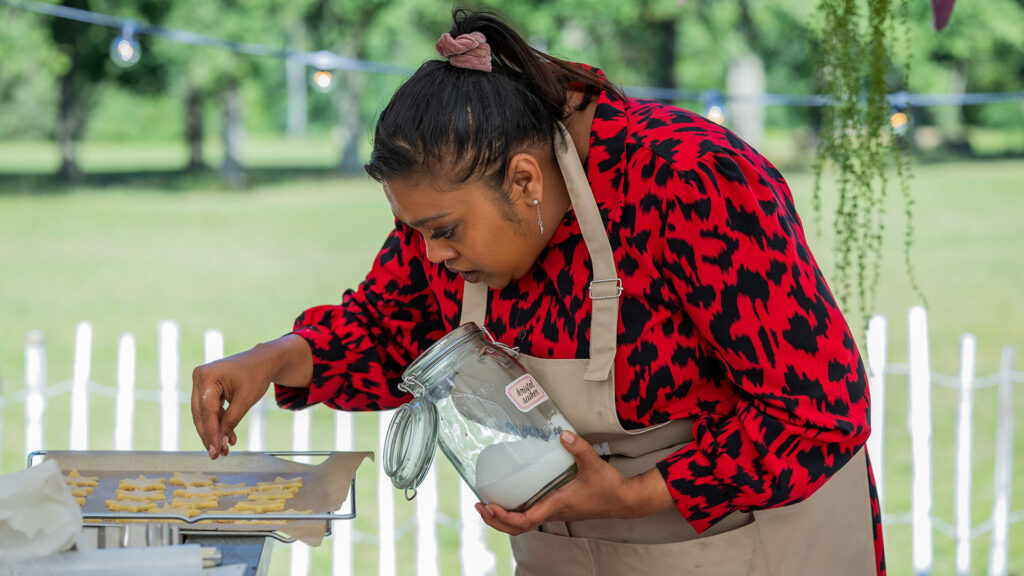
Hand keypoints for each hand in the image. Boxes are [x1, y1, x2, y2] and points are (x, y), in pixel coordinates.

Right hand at [190, 335, 312, 458]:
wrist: (263, 360)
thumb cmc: (256, 375)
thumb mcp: (245, 400)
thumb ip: (231, 421)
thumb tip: (221, 442)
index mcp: (207, 377)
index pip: (206, 411)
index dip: (210, 433)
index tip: (215, 450)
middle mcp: (199, 378)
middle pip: (201, 414)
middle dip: (210, 435)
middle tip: (217, 454)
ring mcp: (201, 383)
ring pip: (204, 414)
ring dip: (214, 431)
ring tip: (224, 449)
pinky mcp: (207, 388)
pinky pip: (210, 409)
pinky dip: (219, 423)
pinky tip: (228, 437)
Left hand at [475, 430, 674, 534]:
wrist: (624, 501)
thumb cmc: (609, 487)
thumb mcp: (594, 465)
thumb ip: (579, 448)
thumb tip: (563, 433)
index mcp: (557, 506)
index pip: (524, 521)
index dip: (504, 518)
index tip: (489, 507)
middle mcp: (552, 513)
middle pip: (517, 529)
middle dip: (495, 521)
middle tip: (479, 506)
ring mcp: (554, 512)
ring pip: (522, 525)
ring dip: (503, 519)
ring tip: (487, 504)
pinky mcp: (557, 508)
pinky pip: (530, 516)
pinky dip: (515, 513)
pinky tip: (509, 499)